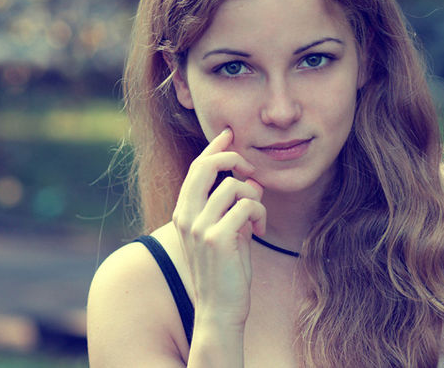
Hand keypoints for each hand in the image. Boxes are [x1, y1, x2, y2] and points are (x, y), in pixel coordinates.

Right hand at [172, 127, 265, 327]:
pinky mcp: (217, 237)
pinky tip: (259, 232)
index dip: (214, 148)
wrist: (219, 309)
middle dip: (233, 159)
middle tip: (252, 172)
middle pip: (207, 166)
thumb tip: (249, 181)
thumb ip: (228, 207)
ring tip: (257, 220)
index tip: (230, 134)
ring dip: (255, 198)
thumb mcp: (223, 231)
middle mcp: (186, 216)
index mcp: (183, 213)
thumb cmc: (225, 271)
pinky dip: (260, 215)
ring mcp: (199, 226)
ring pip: (234, 186)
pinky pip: (248, 206)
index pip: (196, 168)